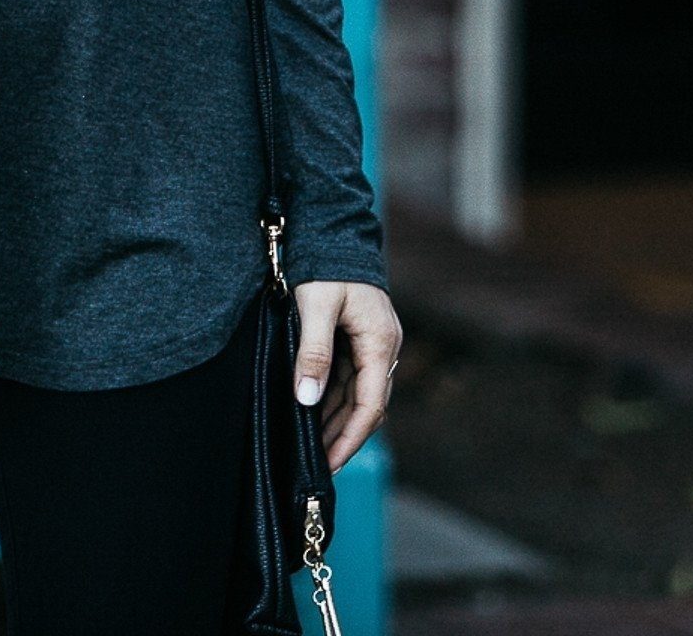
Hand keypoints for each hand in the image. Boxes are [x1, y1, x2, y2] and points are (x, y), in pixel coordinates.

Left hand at [291, 279, 401, 471]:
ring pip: (358, 393)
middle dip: (343, 435)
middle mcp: (383, 347)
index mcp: (380, 342)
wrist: (332, 227)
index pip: (370, 405)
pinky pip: (351, 376)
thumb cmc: (324, 264)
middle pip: (366, 404)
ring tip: (313, 446)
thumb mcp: (315, 307)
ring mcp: (374, 342)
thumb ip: (313, 353)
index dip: (350, 437)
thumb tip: (308, 400)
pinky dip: (334, 397)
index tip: (329, 462)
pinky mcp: (361, 337)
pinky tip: (315, 411)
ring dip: (338, 418)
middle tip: (317, 464)